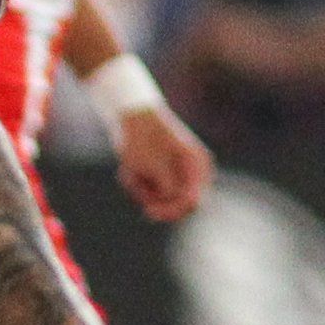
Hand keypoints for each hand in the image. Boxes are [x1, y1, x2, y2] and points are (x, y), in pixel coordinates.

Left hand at [112, 105, 215, 222]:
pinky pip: (152, 189)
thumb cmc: (142, 136)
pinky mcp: (163, 172)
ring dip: (141, 189)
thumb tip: (181, 205)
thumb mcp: (153, 165)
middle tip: (134, 186)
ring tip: (128, 170)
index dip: (172, 211)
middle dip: (154, 199)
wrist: (129, 112)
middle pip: (178, 202)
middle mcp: (194, 169)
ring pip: (161, 197)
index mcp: (197, 165)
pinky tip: (128, 169)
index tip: (148, 212)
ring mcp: (179, 171)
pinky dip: (138, 183)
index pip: (193, 201)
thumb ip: (169, 188)